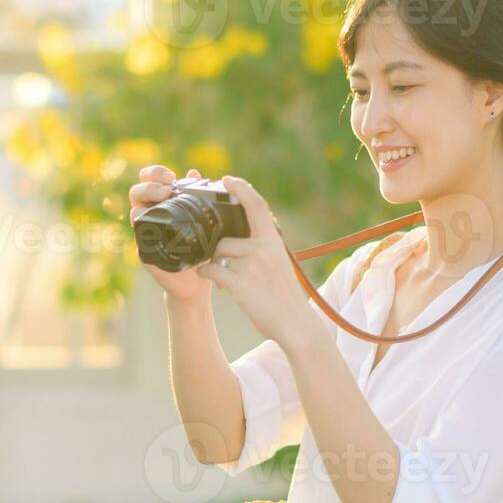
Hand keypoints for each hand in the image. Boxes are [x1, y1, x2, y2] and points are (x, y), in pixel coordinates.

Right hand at [129, 164, 213, 302]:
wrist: (198, 278)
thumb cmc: (200, 244)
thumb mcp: (203, 218)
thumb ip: (197, 195)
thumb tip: (194, 173)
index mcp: (161, 201)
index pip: (149, 179)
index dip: (155, 173)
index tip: (170, 176)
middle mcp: (149, 214)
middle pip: (137, 191)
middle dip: (149, 187)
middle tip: (166, 190)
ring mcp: (144, 232)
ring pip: (134, 212)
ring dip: (144, 206)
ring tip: (161, 205)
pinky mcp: (145, 252)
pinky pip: (138, 240)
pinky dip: (143, 233)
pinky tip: (150, 228)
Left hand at [196, 176, 319, 346]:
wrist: (295, 323)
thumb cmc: (285, 295)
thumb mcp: (279, 263)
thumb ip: (262, 247)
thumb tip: (238, 237)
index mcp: (273, 240)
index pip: (257, 205)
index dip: (241, 188)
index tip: (227, 179)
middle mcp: (263, 248)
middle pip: (226, 236)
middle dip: (218, 247)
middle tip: (218, 256)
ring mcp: (250, 265)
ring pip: (217, 253)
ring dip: (214, 263)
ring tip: (224, 278)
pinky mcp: (239, 283)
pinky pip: (211, 270)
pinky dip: (207, 274)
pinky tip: (214, 281)